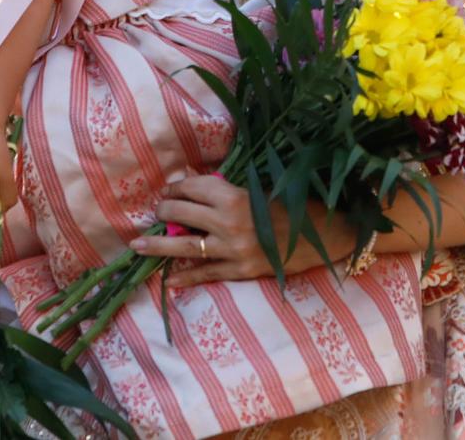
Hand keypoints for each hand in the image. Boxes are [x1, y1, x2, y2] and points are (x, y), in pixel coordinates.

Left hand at [132, 175, 350, 288]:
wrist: (327, 234)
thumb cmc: (297, 204)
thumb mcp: (262, 188)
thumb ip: (229, 188)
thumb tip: (193, 183)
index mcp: (236, 195)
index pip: (193, 187)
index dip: (177, 186)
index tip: (170, 189)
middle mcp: (230, 222)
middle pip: (182, 212)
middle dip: (165, 209)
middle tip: (158, 210)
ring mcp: (234, 250)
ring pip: (185, 245)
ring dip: (158, 245)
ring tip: (137, 246)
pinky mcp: (242, 270)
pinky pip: (207, 274)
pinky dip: (186, 277)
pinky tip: (169, 281)